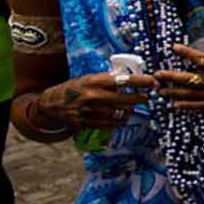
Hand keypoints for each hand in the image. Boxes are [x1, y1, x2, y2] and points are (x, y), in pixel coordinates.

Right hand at [33, 70, 154, 130]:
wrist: (51, 104)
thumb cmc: (74, 88)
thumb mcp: (88, 79)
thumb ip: (107, 81)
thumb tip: (131, 80)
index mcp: (93, 81)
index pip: (122, 80)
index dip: (140, 81)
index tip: (152, 81)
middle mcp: (92, 96)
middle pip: (124, 99)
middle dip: (139, 98)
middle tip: (147, 97)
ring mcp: (89, 111)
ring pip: (118, 113)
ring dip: (129, 111)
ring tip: (132, 107)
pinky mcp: (86, 123)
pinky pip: (109, 124)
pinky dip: (119, 121)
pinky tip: (122, 117)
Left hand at [158, 42, 203, 109]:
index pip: (200, 59)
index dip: (186, 52)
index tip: (174, 47)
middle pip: (190, 79)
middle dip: (171, 77)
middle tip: (156, 75)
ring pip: (192, 95)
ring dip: (174, 93)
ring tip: (160, 91)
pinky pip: (201, 106)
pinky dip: (187, 106)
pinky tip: (175, 105)